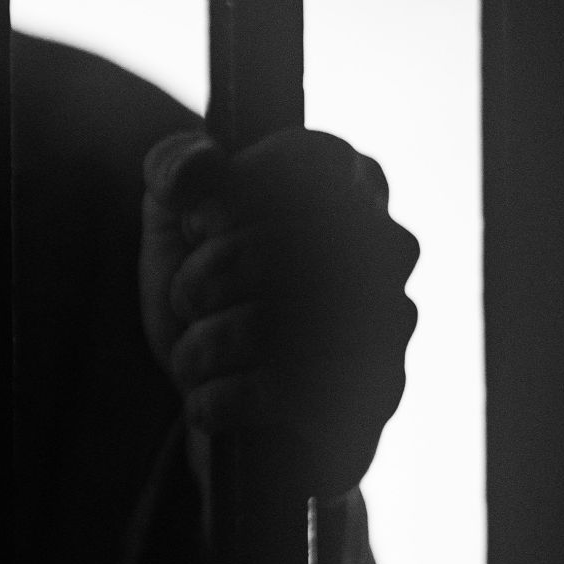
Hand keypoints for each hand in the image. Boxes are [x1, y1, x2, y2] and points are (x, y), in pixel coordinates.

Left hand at [138, 129, 418, 499]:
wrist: (224, 401)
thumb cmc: (209, 296)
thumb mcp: (173, 221)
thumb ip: (174, 168)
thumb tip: (201, 166)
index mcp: (350, 183)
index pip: (298, 162)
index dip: (223, 201)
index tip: (196, 226)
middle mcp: (387, 247)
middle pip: (270, 249)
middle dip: (198, 282)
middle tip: (187, 302)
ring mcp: (390, 325)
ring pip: (268, 325)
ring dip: (201, 347)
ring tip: (191, 358)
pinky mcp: (374, 398)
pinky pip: (278, 390)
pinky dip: (216, 399)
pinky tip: (207, 401)